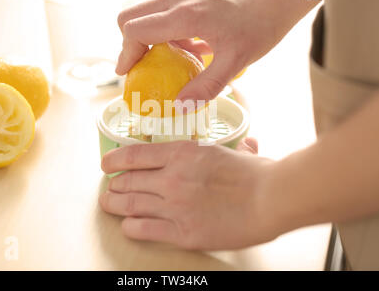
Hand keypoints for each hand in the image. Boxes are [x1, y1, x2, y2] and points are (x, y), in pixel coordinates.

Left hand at [99, 138, 278, 249]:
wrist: (271, 199)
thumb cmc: (258, 175)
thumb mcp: (240, 153)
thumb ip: (237, 149)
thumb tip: (249, 146)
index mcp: (182, 153)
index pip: (134, 155)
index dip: (114, 160)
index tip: (107, 165)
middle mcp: (172, 178)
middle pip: (127, 181)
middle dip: (113, 186)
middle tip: (108, 190)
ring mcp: (174, 206)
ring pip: (130, 205)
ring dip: (114, 205)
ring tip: (108, 205)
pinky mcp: (182, 232)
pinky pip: (144, 229)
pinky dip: (131, 227)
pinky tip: (128, 226)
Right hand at [116, 0, 316, 101]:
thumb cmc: (261, 24)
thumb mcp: (236, 61)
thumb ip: (206, 86)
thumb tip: (179, 106)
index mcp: (185, 15)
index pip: (135, 30)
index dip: (125, 55)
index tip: (127, 76)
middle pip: (130, 18)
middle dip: (130, 46)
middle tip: (144, 69)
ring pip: (144, 14)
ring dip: (147, 39)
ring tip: (168, 62)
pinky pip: (162, 13)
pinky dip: (163, 32)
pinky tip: (187, 49)